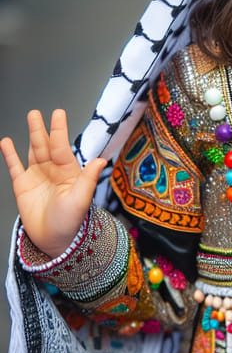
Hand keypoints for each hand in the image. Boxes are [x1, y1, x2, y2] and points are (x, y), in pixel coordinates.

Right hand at [0, 110, 105, 257]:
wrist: (55, 240)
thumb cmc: (71, 221)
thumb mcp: (81, 199)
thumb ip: (88, 178)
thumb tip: (101, 160)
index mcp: (69, 171)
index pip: (62, 146)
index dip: (59, 130)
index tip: (58, 113)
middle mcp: (53, 170)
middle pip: (46, 145)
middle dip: (42, 128)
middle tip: (37, 112)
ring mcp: (37, 176)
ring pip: (33, 150)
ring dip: (31, 134)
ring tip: (30, 117)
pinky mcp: (22, 185)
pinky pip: (15, 166)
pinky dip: (10, 154)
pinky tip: (6, 142)